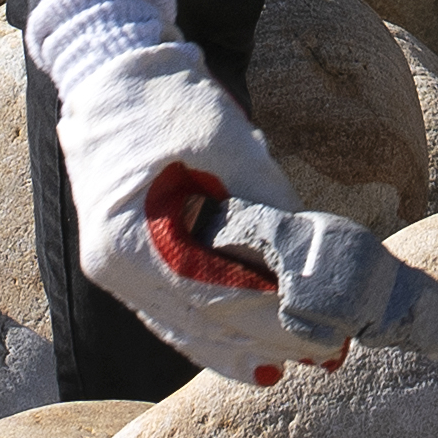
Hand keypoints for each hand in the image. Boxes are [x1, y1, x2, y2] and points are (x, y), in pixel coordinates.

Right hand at [26, 0, 437, 385]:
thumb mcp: (231, 149)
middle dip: (269, 339)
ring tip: (299, 362)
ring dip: (242, 348)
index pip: (214, 298)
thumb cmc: (172, 104)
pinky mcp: (122, 265)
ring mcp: (112, 269)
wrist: (109, 75)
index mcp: (132, 236)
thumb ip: (268, 212)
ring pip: (185, 329)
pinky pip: (171, 315)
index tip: (326, 331)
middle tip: (329, 350)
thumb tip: (312, 266)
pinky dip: (212, 337)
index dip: (274, 320)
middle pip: (202, 322)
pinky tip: (251, 359)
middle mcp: (113, 265)